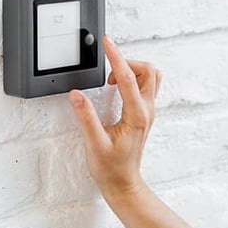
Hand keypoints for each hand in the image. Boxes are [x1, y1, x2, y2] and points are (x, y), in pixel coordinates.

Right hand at [69, 35, 161, 199]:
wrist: (123, 183)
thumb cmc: (111, 168)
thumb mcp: (94, 144)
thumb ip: (86, 117)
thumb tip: (76, 95)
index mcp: (137, 115)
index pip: (128, 78)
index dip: (116, 57)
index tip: (107, 43)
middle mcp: (146, 111)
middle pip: (148, 71)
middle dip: (127, 62)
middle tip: (107, 69)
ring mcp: (148, 112)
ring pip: (151, 77)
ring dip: (133, 70)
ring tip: (112, 79)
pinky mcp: (144, 113)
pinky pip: (146, 86)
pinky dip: (133, 78)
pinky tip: (116, 87)